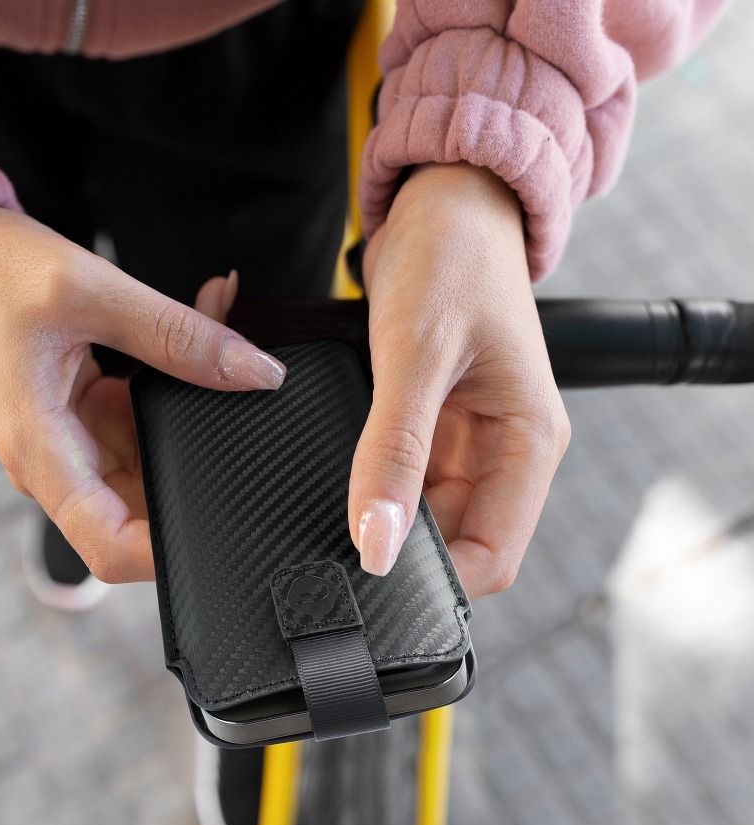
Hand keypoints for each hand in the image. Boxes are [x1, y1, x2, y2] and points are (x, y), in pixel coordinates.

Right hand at [0, 203, 276, 582]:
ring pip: (156, 455)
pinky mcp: (86, 416)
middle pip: (146, 506)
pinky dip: (178, 381)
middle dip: (202, 457)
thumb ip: (176, 335)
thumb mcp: (89, 291)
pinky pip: (147, 419)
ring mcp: (73, 441)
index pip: (109, 547)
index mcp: (42, 452)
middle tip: (243, 397)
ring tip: (222, 338)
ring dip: (197, 407)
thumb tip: (256, 373)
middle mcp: (57, 461)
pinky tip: (203, 331)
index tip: (224, 523)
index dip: (166, 552)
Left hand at [353, 163, 569, 597]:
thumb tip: (377, 544)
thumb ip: (392, 453)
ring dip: (386, 519)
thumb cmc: (450, 259)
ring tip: (337, 506)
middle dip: (404, 553)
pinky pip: (404, 481)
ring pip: (426, 517)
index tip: (374, 578)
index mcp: (529, 443)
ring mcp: (469, 441)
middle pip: (456, 544)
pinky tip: (343, 480)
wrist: (441, 200)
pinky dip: (374, 487)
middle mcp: (505, 451)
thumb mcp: (415, 356)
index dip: (439, 581)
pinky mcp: (436, 425)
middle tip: (339, 547)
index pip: (494, 557)